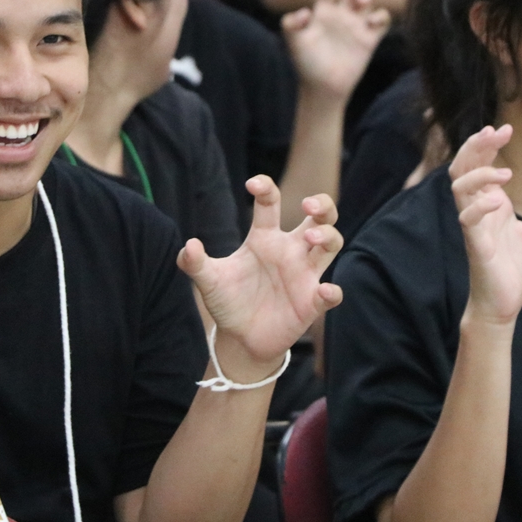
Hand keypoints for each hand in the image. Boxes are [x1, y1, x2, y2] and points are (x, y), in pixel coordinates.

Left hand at [178, 176, 342, 373]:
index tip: (252, 184)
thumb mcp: (208, 281)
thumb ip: (195, 263)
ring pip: (332, 244)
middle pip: (319, 217)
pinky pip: (331, 294)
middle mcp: (290, 251)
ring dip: (327, 236)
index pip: (270, 203)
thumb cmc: (228, 301)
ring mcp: (304, 275)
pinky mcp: (311, 303)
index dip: (265, 187)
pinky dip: (332, 292)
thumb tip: (189, 245)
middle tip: (309, 205)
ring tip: (310, 238)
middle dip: (322, 205)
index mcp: (264, 238)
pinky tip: (323, 290)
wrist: (239, 338)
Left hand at [281, 0, 390, 101]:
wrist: (323, 86)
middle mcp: (340, 15)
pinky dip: (381, 15)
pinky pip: (383, 18)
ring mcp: (356, 25)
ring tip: (361, 3)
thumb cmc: (307, 64)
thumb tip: (305, 11)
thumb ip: (290, 24)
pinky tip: (371, 22)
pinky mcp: (370, 38)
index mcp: (322, 12)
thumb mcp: (294, 42)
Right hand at [450, 125, 521, 325]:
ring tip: (506, 172)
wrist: (506, 303)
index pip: (478, 165)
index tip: (506, 129)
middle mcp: (476, 210)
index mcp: (489, 204)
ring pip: (459, 187)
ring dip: (479, 173)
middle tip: (498, 132)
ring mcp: (474, 225)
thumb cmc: (516, 270)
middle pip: (462, 167)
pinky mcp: (475, 244)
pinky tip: (499, 200)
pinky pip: (468, 218)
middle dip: (477, 146)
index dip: (486, 145)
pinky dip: (480, 206)